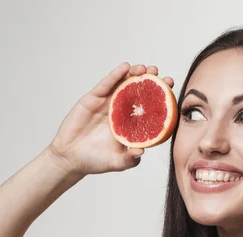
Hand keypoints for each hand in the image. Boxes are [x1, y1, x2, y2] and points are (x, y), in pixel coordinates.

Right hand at [48, 63, 174, 174]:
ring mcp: (108, 104)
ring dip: (135, 74)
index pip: (149, 108)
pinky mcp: (92, 99)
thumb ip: (129, 159)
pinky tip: (125, 67)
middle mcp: (122, 112)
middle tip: (161, 75)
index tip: (172, 90)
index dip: (160, 99)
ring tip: (145, 68)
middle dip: (151, 82)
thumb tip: (142, 152)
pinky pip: (106, 85)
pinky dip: (115, 75)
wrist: (70, 158)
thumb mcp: (117, 163)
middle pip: (139, 93)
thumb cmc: (95, 161)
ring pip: (124, 85)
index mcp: (131, 125)